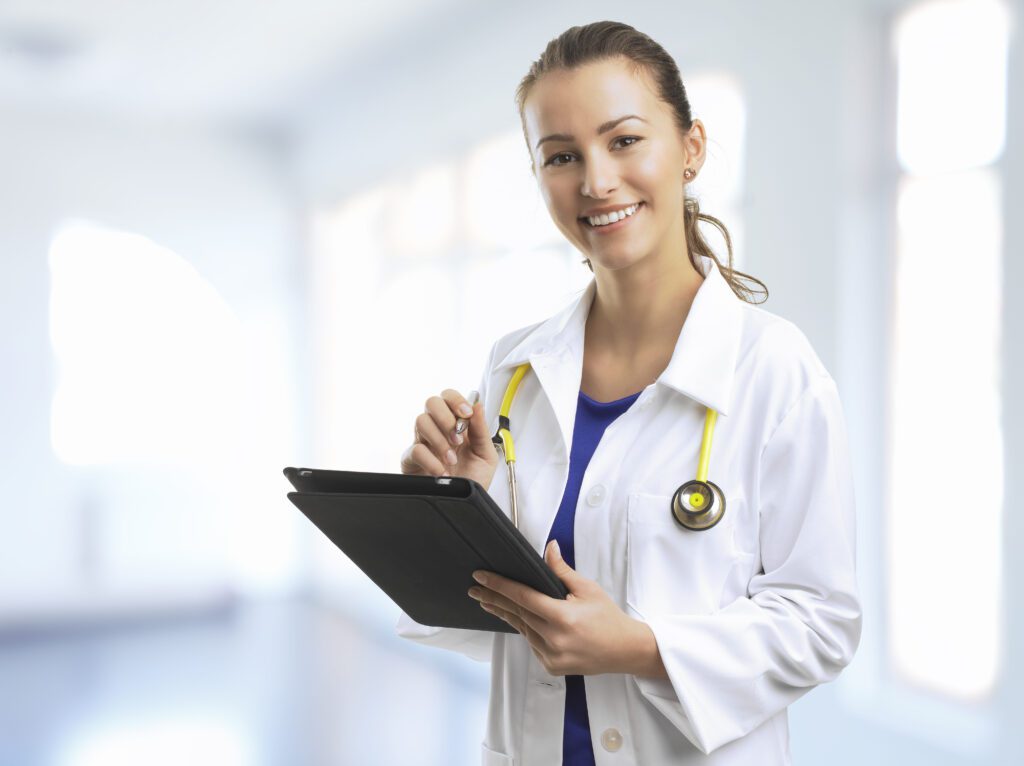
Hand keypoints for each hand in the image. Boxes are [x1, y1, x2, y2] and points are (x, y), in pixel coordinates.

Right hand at [400, 388, 497, 490]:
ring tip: (451, 460)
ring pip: (421, 421)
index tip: (466, 414)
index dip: (456, 400)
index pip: (449, 397)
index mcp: (456, 424)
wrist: (464, 507)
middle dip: (446, 417)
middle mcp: (438, 429)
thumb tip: (477, 406)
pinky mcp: (411, 460)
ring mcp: (423, 443)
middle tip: (457, 438)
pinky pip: (415, 449)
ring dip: (439, 440)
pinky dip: (431, 460)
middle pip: (431, 402)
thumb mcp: (486, 456)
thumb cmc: (473, 480)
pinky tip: (441, 472)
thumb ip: (481, 431)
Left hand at [467, 540, 660, 676]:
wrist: (625, 650)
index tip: (481, 577)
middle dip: (494, 599)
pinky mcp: (551, 666)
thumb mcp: (587, 589)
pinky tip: (514, 618)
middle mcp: (554, 639)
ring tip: (487, 602)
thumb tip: (548, 547)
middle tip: (475, 589)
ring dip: (505, 614)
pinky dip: (524, 629)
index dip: (500, 586)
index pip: (523, 597)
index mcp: (563, 617)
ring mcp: (551, 656)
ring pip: (522, 629)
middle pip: (517, 613)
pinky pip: (531, 643)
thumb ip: (562, 571)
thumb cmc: (607, 617)